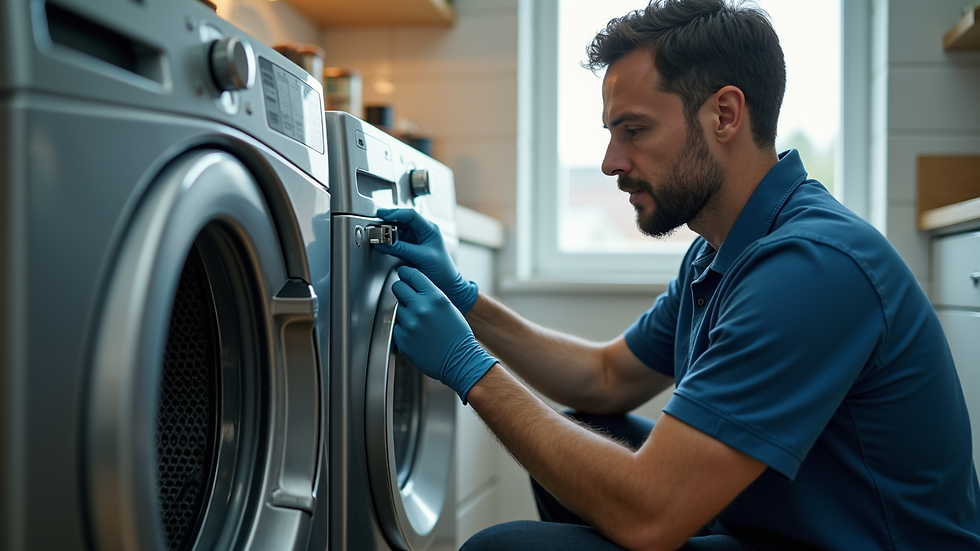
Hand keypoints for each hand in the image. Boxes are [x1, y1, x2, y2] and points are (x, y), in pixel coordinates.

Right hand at [375, 208, 478, 313]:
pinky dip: (390, 242)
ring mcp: (416, 239)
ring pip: (398, 231)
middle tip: (376, 226)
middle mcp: (422, 231)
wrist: (446, 284)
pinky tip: (384, 245)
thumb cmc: (442, 269)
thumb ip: (401, 249)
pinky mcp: (411, 248)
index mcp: (429, 229)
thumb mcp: (421, 257)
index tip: (383, 216)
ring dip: (388, 233)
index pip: (411, 215)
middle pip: (402, 221)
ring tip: (379, 237)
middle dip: (388, 223)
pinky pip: (397, 241)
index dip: (396, 213)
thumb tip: (383, 243)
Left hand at [391, 266, 496, 402]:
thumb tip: (414, 285)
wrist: (460, 361)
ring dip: (405, 312)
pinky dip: (403, 328)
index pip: (412, 275)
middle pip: (398, 287)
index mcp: (435, 297)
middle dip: (402, 290)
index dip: (407, 274)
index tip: (405, 276)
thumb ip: (430, 294)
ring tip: (419, 322)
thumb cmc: (457, 335)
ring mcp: (410, 324)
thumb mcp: (448, 306)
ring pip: (397, 308)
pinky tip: (417, 333)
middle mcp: (421, 308)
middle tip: (407, 297)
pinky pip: (396, 326)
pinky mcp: (403, 339)